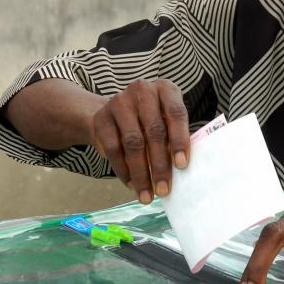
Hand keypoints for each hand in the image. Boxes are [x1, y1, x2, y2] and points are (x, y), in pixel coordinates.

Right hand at [92, 78, 189, 203]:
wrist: (113, 112)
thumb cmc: (150, 120)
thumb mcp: (166, 120)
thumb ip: (174, 137)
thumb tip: (182, 170)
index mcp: (165, 89)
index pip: (176, 113)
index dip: (180, 140)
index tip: (182, 165)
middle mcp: (142, 90)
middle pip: (154, 130)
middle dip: (160, 164)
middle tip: (164, 189)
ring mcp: (120, 102)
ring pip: (133, 143)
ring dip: (141, 173)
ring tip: (147, 194)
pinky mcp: (102, 117)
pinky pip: (114, 149)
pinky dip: (123, 170)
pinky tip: (131, 184)